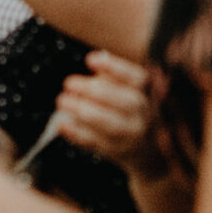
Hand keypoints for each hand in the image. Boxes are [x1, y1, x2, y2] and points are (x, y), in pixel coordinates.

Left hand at [54, 53, 155, 169]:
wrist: (149, 151)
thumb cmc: (131, 109)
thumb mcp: (130, 90)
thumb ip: (114, 76)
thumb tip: (96, 61)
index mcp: (148, 93)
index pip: (136, 77)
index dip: (114, 67)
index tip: (89, 60)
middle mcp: (144, 114)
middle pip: (122, 101)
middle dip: (92, 91)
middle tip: (68, 82)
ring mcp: (132, 135)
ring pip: (108, 123)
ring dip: (81, 111)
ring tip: (62, 100)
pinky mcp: (118, 152)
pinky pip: (96, 143)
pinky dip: (77, 134)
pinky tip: (63, 124)